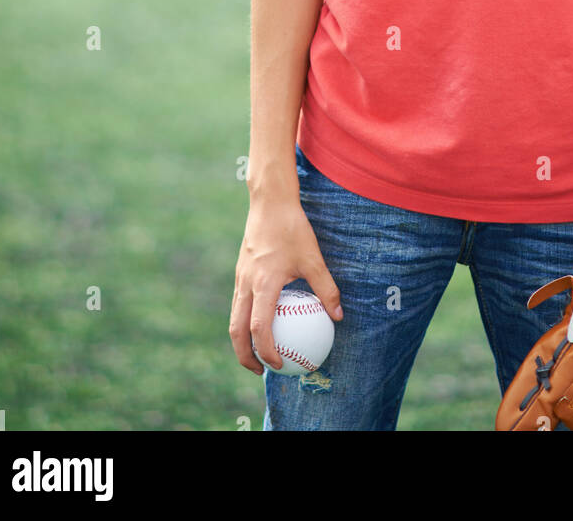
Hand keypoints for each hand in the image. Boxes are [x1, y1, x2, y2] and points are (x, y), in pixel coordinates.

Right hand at [229, 194, 342, 373]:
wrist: (269, 202)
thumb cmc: (292, 228)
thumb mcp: (314, 258)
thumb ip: (326, 288)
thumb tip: (338, 315)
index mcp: (263, 283)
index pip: (259, 327)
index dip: (267, 351)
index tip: (279, 365)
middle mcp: (246, 284)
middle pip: (236, 330)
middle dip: (245, 355)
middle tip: (261, 370)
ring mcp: (239, 278)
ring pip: (234, 317)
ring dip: (242, 340)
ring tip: (258, 353)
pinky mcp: (240, 272)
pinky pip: (238, 304)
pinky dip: (245, 321)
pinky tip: (263, 322)